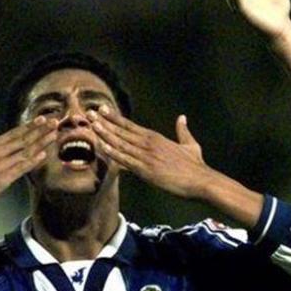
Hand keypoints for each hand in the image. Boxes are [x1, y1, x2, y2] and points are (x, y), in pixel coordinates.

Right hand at [0, 116, 57, 215]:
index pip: (13, 134)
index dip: (28, 126)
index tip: (40, 119)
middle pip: (23, 139)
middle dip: (40, 130)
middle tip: (54, 121)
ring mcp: (0, 165)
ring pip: (25, 151)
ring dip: (41, 142)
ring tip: (54, 134)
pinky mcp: (2, 179)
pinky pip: (21, 168)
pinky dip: (33, 161)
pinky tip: (43, 155)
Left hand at [89, 107, 210, 198]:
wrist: (201, 181)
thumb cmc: (196, 165)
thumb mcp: (190, 144)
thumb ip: (183, 130)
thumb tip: (182, 117)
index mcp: (156, 138)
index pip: (131, 125)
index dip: (115, 118)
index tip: (102, 110)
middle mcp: (149, 144)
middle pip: (122, 131)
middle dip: (105, 122)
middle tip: (89, 113)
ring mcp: (146, 157)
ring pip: (121, 144)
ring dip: (105, 134)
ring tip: (91, 125)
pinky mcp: (146, 170)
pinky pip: (126, 161)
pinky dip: (113, 153)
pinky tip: (102, 147)